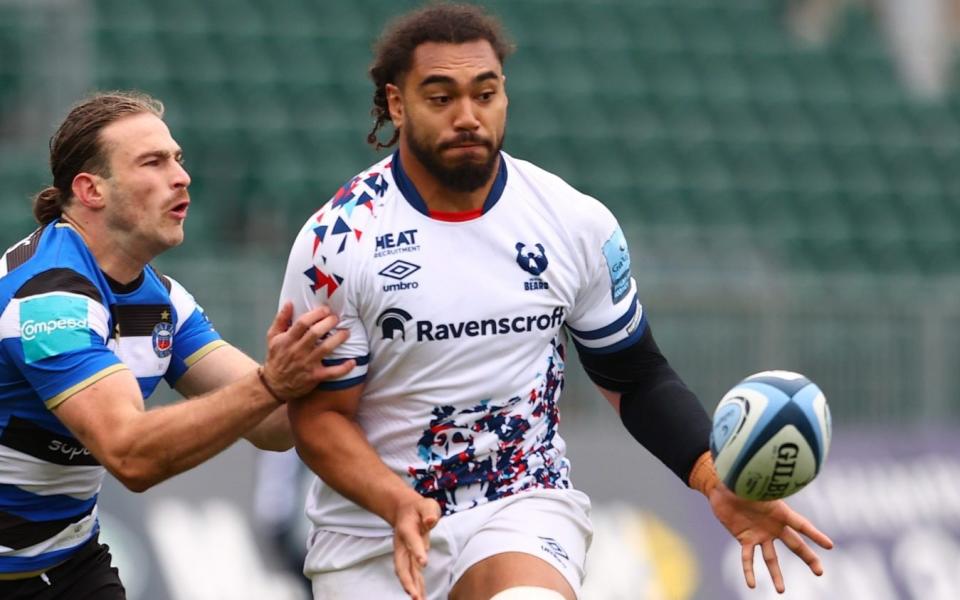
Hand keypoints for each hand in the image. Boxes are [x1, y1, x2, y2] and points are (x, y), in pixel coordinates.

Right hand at [261, 302, 354, 400]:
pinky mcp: (315, 376)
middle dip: (328, 323)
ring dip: (338, 339)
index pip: (302, 323)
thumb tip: (290, 302)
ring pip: (325, 349)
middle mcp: (298, 351)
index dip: (315, 314)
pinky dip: (344, 368)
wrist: (274, 385)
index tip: (325, 309)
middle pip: (315, 333)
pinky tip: (353, 362)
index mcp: (287, 340)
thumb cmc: (276, 358)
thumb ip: (281, 319)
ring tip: (346, 333)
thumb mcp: (272, 338)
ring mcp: (307, 364)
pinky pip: (332, 372)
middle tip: (336, 318)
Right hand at [391, 495, 440, 599]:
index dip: (418, 551)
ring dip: (411, 587)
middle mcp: (402, 544)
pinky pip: (411, 574)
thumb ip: (429, 512)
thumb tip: (431, 520)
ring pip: (405, 572)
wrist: (404, 511)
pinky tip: (420, 597)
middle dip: (407, 580)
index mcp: (407, 530)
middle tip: (414, 594)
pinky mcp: (409, 558)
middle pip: (402, 564)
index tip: (424, 563)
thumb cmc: (419, 509)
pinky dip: (415, 586)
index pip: (412, 541)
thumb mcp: (427, 505)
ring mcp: (404, 553)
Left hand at [707, 482, 833, 592]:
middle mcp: (773, 526)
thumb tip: (774, 477)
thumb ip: (763, 487)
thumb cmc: (741, 480)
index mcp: (780, 511)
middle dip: (808, 558)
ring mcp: (760, 534)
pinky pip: (748, 558)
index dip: (815, 535)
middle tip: (820, 572)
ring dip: (776, 575)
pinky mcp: (745, 538)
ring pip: (771, 558)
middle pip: (794, 545)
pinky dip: (749, 571)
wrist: (722, 487)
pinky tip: (751, 585)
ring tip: (781, 591)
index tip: (830, 546)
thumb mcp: (754, 483)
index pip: (801, 525)